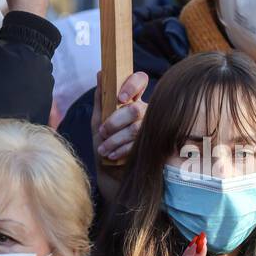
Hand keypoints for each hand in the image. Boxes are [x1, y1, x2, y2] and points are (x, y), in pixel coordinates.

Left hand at [91, 70, 148, 204]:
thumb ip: (101, 100)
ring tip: (104, 150)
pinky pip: (142, 143)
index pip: (140, 80)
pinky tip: (113, 156)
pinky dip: (123, 149)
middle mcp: (148, 114)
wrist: (113, 182)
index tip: (120, 97)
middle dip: (115, 121)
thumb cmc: (106, 151)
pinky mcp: (158, 148)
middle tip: (102, 133)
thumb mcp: (97, 124)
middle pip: (136, 108)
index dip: (132, 84)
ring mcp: (155, 131)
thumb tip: (101, 73)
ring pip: (137, 127)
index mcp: (134, 103)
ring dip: (116, 139)